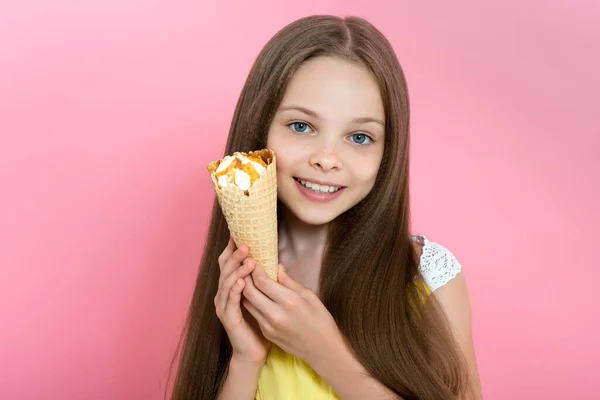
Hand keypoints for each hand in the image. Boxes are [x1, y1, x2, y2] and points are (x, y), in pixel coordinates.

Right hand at [214, 238, 269, 365]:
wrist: (253, 351)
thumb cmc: (260, 324)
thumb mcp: (265, 298)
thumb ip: (265, 282)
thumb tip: (275, 262)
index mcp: (232, 286)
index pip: (230, 263)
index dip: (233, 248)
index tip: (241, 233)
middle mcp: (224, 293)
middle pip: (225, 269)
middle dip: (235, 255)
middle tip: (246, 243)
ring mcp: (224, 305)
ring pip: (227, 282)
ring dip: (237, 270)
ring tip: (247, 259)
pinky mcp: (227, 318)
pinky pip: (230, 301)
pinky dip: (235, 290)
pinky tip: (242, 282)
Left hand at [241, 262, 344, 364]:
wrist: (322, 349)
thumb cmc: (320, 320)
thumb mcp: (310, 296)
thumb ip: (290, 281)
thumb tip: (277, 267)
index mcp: (289, 301)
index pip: (262, 281)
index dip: (254, 268)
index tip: (252, 258)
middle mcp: (275, 314)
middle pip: (249, 291)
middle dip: (244, 276)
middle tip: (244, 266)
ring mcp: (268, 326)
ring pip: (247, 302)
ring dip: (245, 289)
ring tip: (247, 278)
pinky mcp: (266, 333)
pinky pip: (253, 313)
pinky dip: (251, 302)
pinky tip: (255, 295)